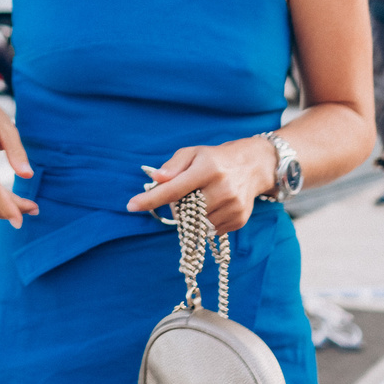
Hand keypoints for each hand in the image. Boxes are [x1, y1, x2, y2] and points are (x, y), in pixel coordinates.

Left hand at [128, 139, 274, 234]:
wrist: (252, 166)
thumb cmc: (215, 159)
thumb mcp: (193, 153)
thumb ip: (172, 166)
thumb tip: (156, 179)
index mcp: (207, 168)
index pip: (174, 189)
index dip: (151, 199)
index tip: (131, 206)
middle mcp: (222, 188)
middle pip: (185, 211)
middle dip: (177, 207)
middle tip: (186, 195)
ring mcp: (233, 206)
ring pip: (197, 224)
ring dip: (192, 217)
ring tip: (202, 199)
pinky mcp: (239, 219)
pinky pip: (211, 230)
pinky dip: (205, 222)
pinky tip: (213, 206)